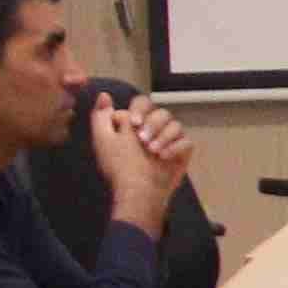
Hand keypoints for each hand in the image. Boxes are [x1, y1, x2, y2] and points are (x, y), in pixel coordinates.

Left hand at [93, 101, 188, 221]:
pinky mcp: (182, 153)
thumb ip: (101, 116)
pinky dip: (175, 148)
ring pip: (175, 124)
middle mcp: (153, 131)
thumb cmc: (119, 167)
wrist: (138, 192)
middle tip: (143, 141)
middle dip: (153, 125)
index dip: (140, 110)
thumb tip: (104, 95)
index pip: (143, 103)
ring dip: (163, 136)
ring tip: (153, 152)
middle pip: (161, 112)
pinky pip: (186, 141)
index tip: (134, 123)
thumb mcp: (103, 140)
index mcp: (133, 126)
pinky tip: (163, 158)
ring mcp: (169, 142)